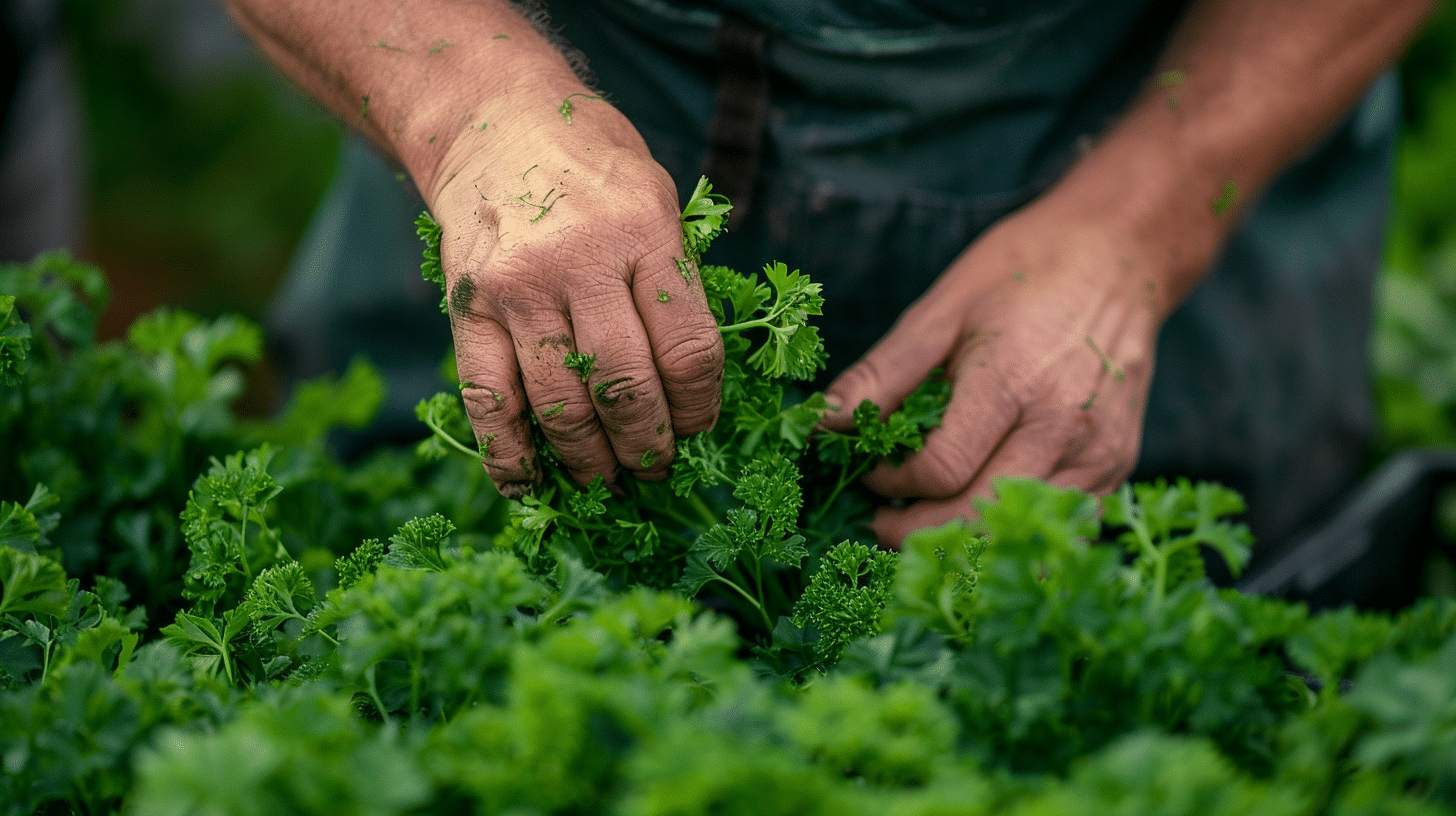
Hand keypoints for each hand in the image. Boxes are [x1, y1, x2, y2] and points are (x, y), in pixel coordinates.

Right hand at [426, 86, 723, 495]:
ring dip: (589, 461)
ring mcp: (519, 289)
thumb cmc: (593, 164)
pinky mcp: (468, 309)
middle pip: (626, 387)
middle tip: (656, 469)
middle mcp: (581, 262)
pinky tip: (530, 486)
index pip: (688, 350)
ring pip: (561, 405)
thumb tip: (692, 387)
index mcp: (645, 233)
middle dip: (648, 446)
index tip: (699, 428)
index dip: (700, 407)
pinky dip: (509, 456)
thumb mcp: (659, 198)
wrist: (495, 122)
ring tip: (607, 481)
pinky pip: (488, 401)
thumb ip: (675, 283)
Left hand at [823, 196, 1164, 545]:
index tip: (867, 470)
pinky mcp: (1117, 468)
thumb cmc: (1022, 272)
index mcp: (1014, 381)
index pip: (941, 469)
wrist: (1120, 254)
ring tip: (919, 523)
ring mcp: (1100, 454)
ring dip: (959, 542)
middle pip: (976, 516)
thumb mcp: (941, 310)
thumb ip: (882, 374)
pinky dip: (1009, 534)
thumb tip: (823, 423)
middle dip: (913, 531)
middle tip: (877, 520)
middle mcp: (1065, 427)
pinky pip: (1057, 529)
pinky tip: (975, 514)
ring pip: (1018, 535)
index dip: (889, 482)